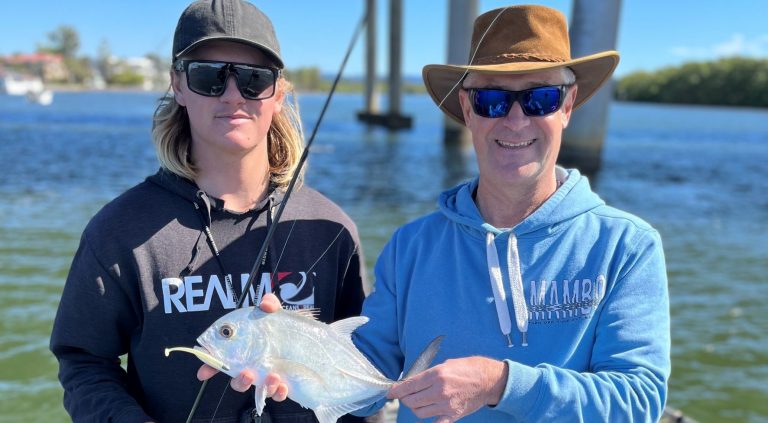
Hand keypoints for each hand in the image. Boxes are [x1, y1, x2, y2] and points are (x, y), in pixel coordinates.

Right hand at [197, 293, 287, 399]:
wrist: (305, 335)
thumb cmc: (282, 324)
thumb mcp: (275, 312)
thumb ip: (269, 304)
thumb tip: (265, 304)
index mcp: (244, 350)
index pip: (222, 361)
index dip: (211, 367)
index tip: (204, 373)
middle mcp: (253, 365)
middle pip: (238, 381)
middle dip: (240, 381)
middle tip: (247, 374)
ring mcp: (267, 376)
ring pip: (259, 390)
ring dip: (264, 387)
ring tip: (274, 376)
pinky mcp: (283, 383)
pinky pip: (278, 394)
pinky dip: (279, 392)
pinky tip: (284, 385)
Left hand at [387, 356, 507, 422]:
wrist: (487, 380)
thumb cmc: (467, 369)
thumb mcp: (445, 365)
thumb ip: (428, 375)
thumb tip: (412, 382)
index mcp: (436, 375)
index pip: (409, 386)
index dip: (397, 391)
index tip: (390, 393)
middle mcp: (439, 391)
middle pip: (411, 401)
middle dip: (404, 399)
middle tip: (405, 396)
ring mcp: (446, 405)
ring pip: (419, 412)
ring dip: (415, 408)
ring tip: (417, 402)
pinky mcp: (453, 415)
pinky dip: (428, 420)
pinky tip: (427, 414)